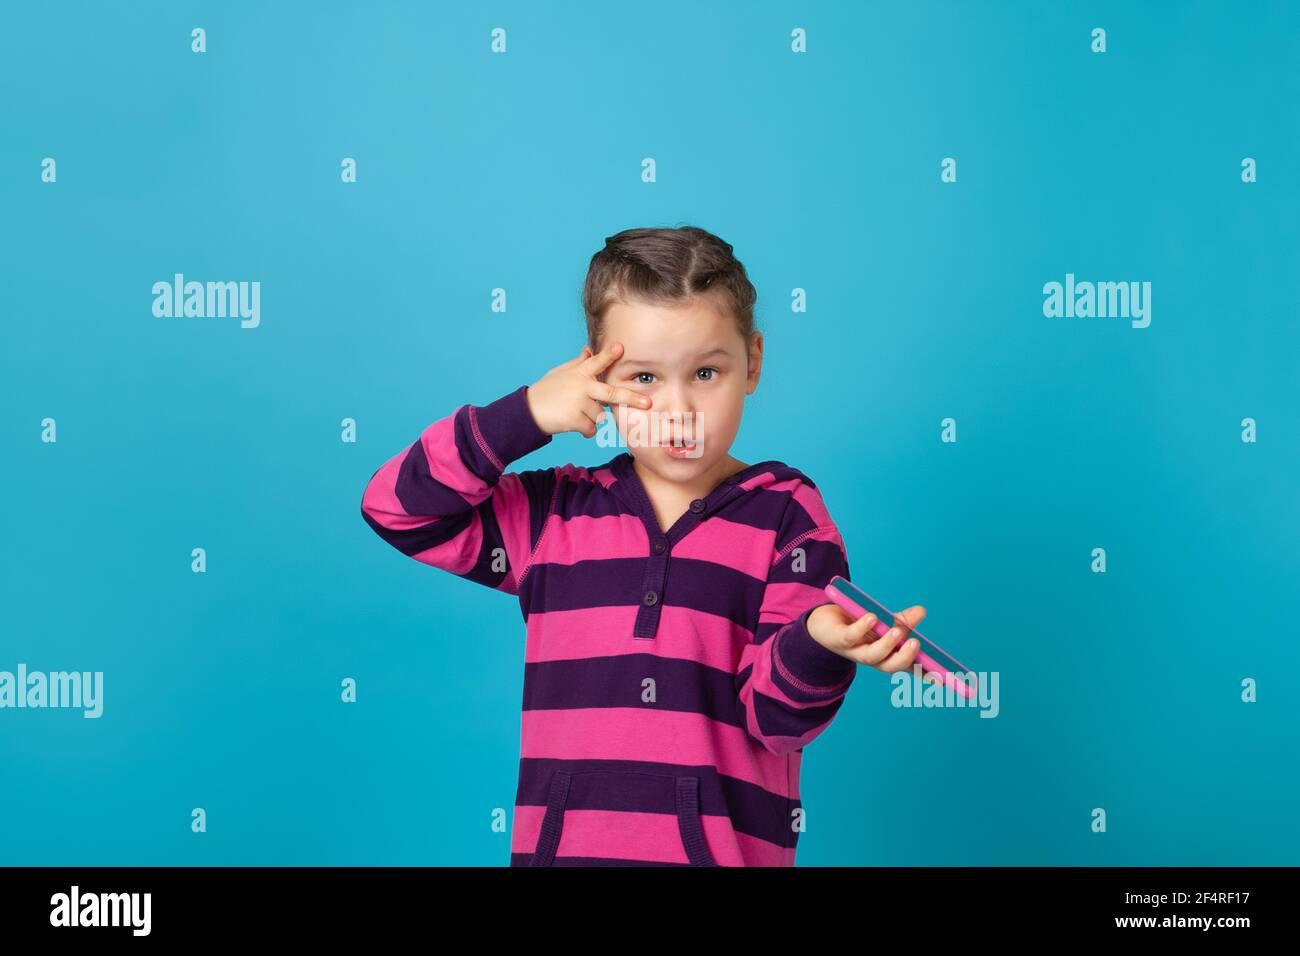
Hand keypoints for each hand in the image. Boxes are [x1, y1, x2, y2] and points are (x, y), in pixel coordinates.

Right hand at [525, 341, 651, 437]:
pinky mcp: (575, 419)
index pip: (597, 362)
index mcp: (579, 373)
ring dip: (592, 418)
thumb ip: (578, 363)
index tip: (621, 347)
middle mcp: (581, 386)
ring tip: (575, 413)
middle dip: (631, 398)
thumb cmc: (547, 391)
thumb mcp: (561, 373)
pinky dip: (586, 430)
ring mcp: (579, 403)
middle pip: (611, 394)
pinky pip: (592, 429)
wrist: (528, 411)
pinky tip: (573, 423)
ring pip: (600, 416)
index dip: (609, 354)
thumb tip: (589, 349)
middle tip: (648, 403)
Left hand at [806, 602, 943, 683]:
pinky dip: (862, 628)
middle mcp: (872, 657)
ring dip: (885, 645)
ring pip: (871, 656)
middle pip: (890, 666)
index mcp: (886, 655)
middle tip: (915, 644)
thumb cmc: (857, 625)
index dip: (924, 674)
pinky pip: (850, 637)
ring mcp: (854, 651)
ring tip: (896, 631)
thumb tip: (921, 611)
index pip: (908, 668)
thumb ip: (902, 620)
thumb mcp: (882, 622)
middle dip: (904, 657)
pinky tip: (871, 617)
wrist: (821, 624)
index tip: (943, 678)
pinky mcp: (839, 639)